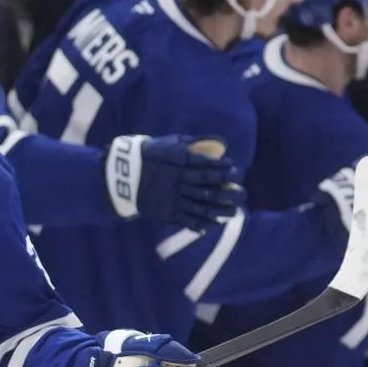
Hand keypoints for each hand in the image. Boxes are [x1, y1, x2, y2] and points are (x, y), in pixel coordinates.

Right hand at [106, 135, 243, 230]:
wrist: (125, 174)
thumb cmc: (152, 154)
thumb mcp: (173, 142)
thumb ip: (196, 142)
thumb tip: (221, 142)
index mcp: (182, 162)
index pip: (208, 166)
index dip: (224, 170)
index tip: (236, 172)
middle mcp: (181, 181)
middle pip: (210, 187)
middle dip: (228, 191)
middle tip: (243, 193)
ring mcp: (175, 198)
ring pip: (202, 205)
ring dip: (220, 210)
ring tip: (234, 212)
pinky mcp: (168, 212)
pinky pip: (189, 220)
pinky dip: (203, 223)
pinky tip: (214, 224)